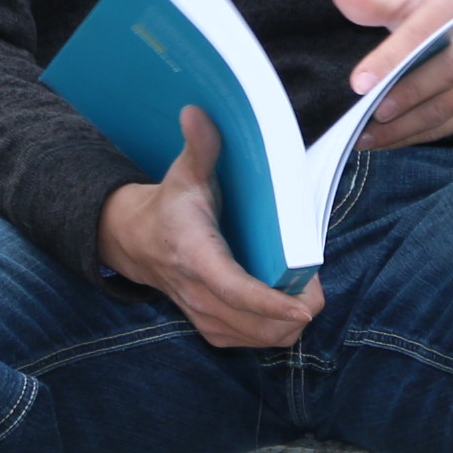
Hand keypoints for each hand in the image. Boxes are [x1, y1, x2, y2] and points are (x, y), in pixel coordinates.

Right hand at [96, 106, 324, 348]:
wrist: (137, 241)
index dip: (269, 302)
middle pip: (255, 322)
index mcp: (196, 255)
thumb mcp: (183, 173)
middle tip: (315, 287)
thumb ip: (200, 147)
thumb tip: (198, 111)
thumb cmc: (171, 205)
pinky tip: (285, 308)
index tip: (302, 306)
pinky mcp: (210, 326)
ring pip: (257, 338)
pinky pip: (250, 341)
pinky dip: (274, 332)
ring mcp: (204, 315)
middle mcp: (199, 293)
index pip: (234, 288)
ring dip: (287, 324)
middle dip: (293, 311)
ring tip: (305, 294)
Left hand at [330, 0, 452, 150]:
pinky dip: (416, 136)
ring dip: (404, 126)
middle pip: (444, 73)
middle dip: (404, 97)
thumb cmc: (438, 15)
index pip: (423, 34)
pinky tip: (387, 141)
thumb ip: (374, 3)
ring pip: (446, 107)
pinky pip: (451, 125)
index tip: (359, 83)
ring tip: (366, 137)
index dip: (391, 59)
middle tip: (367, 115)